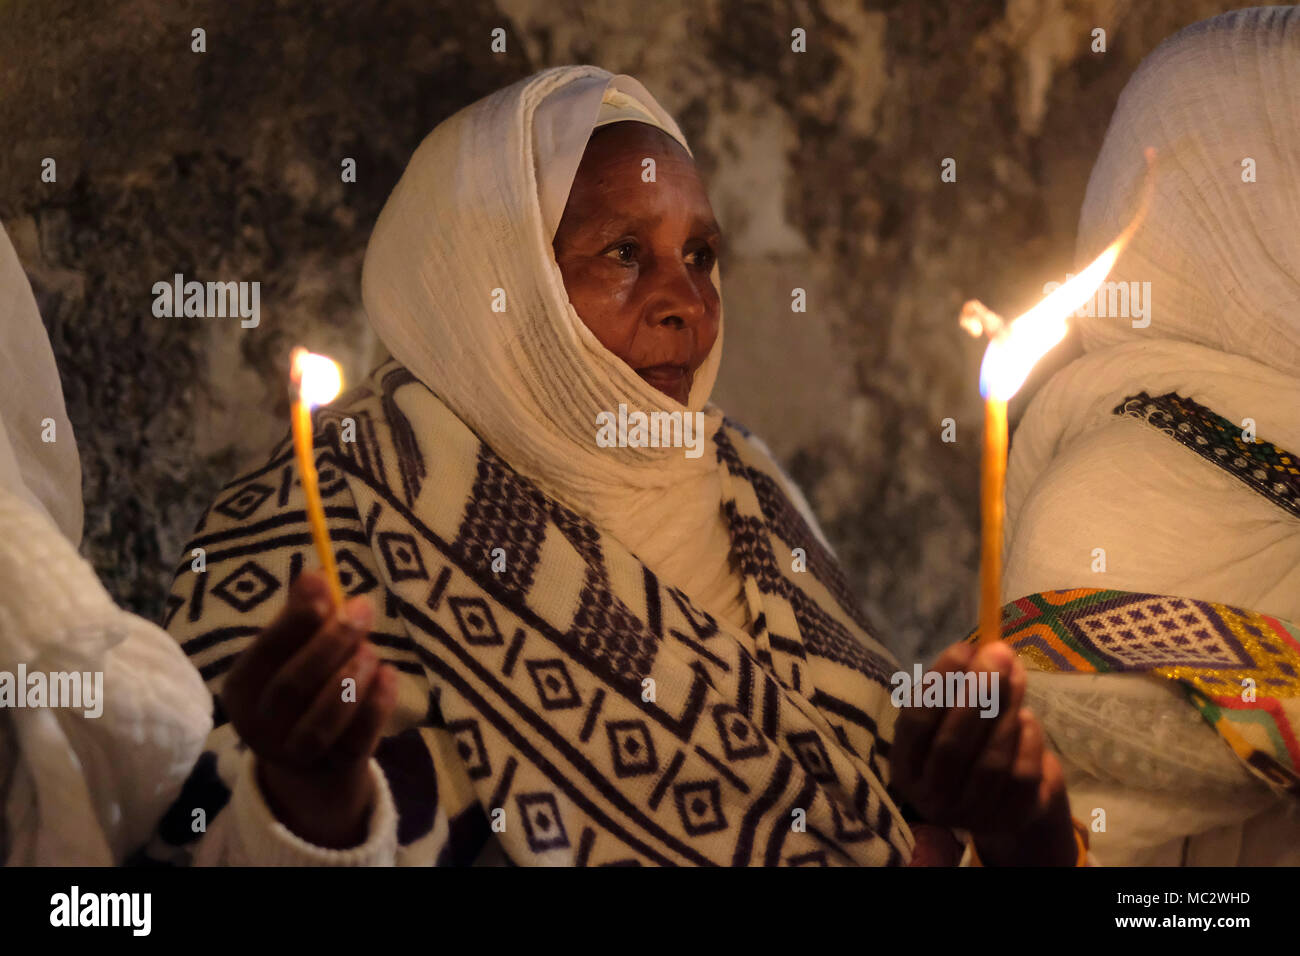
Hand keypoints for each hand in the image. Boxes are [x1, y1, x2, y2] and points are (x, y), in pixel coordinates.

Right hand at [220, 571, 397, 847]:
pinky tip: (389, 675)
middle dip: (333, 641)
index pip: (264, 652)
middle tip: (364, 607)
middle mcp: (260, 725)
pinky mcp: (334, 768)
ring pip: (322, 719)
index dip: (295, 619)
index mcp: (242, 687)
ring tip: (371, 650)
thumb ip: (302, 615)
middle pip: (293, 685)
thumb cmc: (301, 687)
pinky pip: (357, 739)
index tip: (326, 584)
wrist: (310, 764)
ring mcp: (296, 753)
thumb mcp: (290, 652)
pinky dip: (377, 704)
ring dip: (353, 677)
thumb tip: (316, 573)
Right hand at [891, 640, 1076, 865]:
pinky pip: (1022, 776)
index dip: (939, 685)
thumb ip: (954, 690)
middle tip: (999, 654)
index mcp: (905, 768)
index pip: (916, 725)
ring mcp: (972, 814)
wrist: (1000, 802)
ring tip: (1017, 675)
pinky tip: (1027, 718)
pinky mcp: (1011, 818)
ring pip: (990, 761)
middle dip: (978, 695)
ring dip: (1006, 712)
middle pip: (953, 745)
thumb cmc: (964, 747)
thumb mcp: (945, 722)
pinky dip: (1027, 742)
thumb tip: (983, 650)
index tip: (963, 648)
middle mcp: (932, 798)